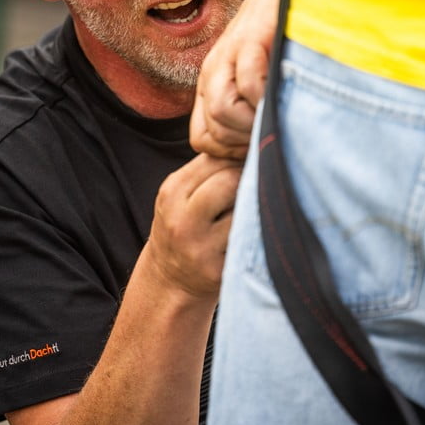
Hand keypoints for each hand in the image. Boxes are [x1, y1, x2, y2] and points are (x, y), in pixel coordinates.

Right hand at [143, 154, 242, 298]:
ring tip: (251, 210)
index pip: (214, 160)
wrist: (170, 280)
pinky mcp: (219, 271)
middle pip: (229, 181)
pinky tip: (249, 233)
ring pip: (243, 211)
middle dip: (246, 179)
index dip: (237, 158)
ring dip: (253, 206)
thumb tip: (251, 144)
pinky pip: (247, 240)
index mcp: (172, 193)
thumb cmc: (184, 226)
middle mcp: (181, 221)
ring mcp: (200, 248)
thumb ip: (208, 170)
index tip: (249, 163)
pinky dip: (254, 232)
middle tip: (255, 185)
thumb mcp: (180, 195)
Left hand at [190, 0, 278, 158]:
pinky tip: (286, 89)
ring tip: (279, 110)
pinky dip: (268, 98)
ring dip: (254, 122)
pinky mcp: (249, 40)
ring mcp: (228, 55)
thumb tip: (261, 150)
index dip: (231, 152)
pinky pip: (248, 86)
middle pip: (212, 133)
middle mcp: (213, 71)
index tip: (260, 143)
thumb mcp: (265, 79)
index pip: (202, 140)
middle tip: (273, 128)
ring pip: (223, 113)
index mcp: (212, 83)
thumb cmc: (286, 37)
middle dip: (245, 142)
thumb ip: (254, 110)